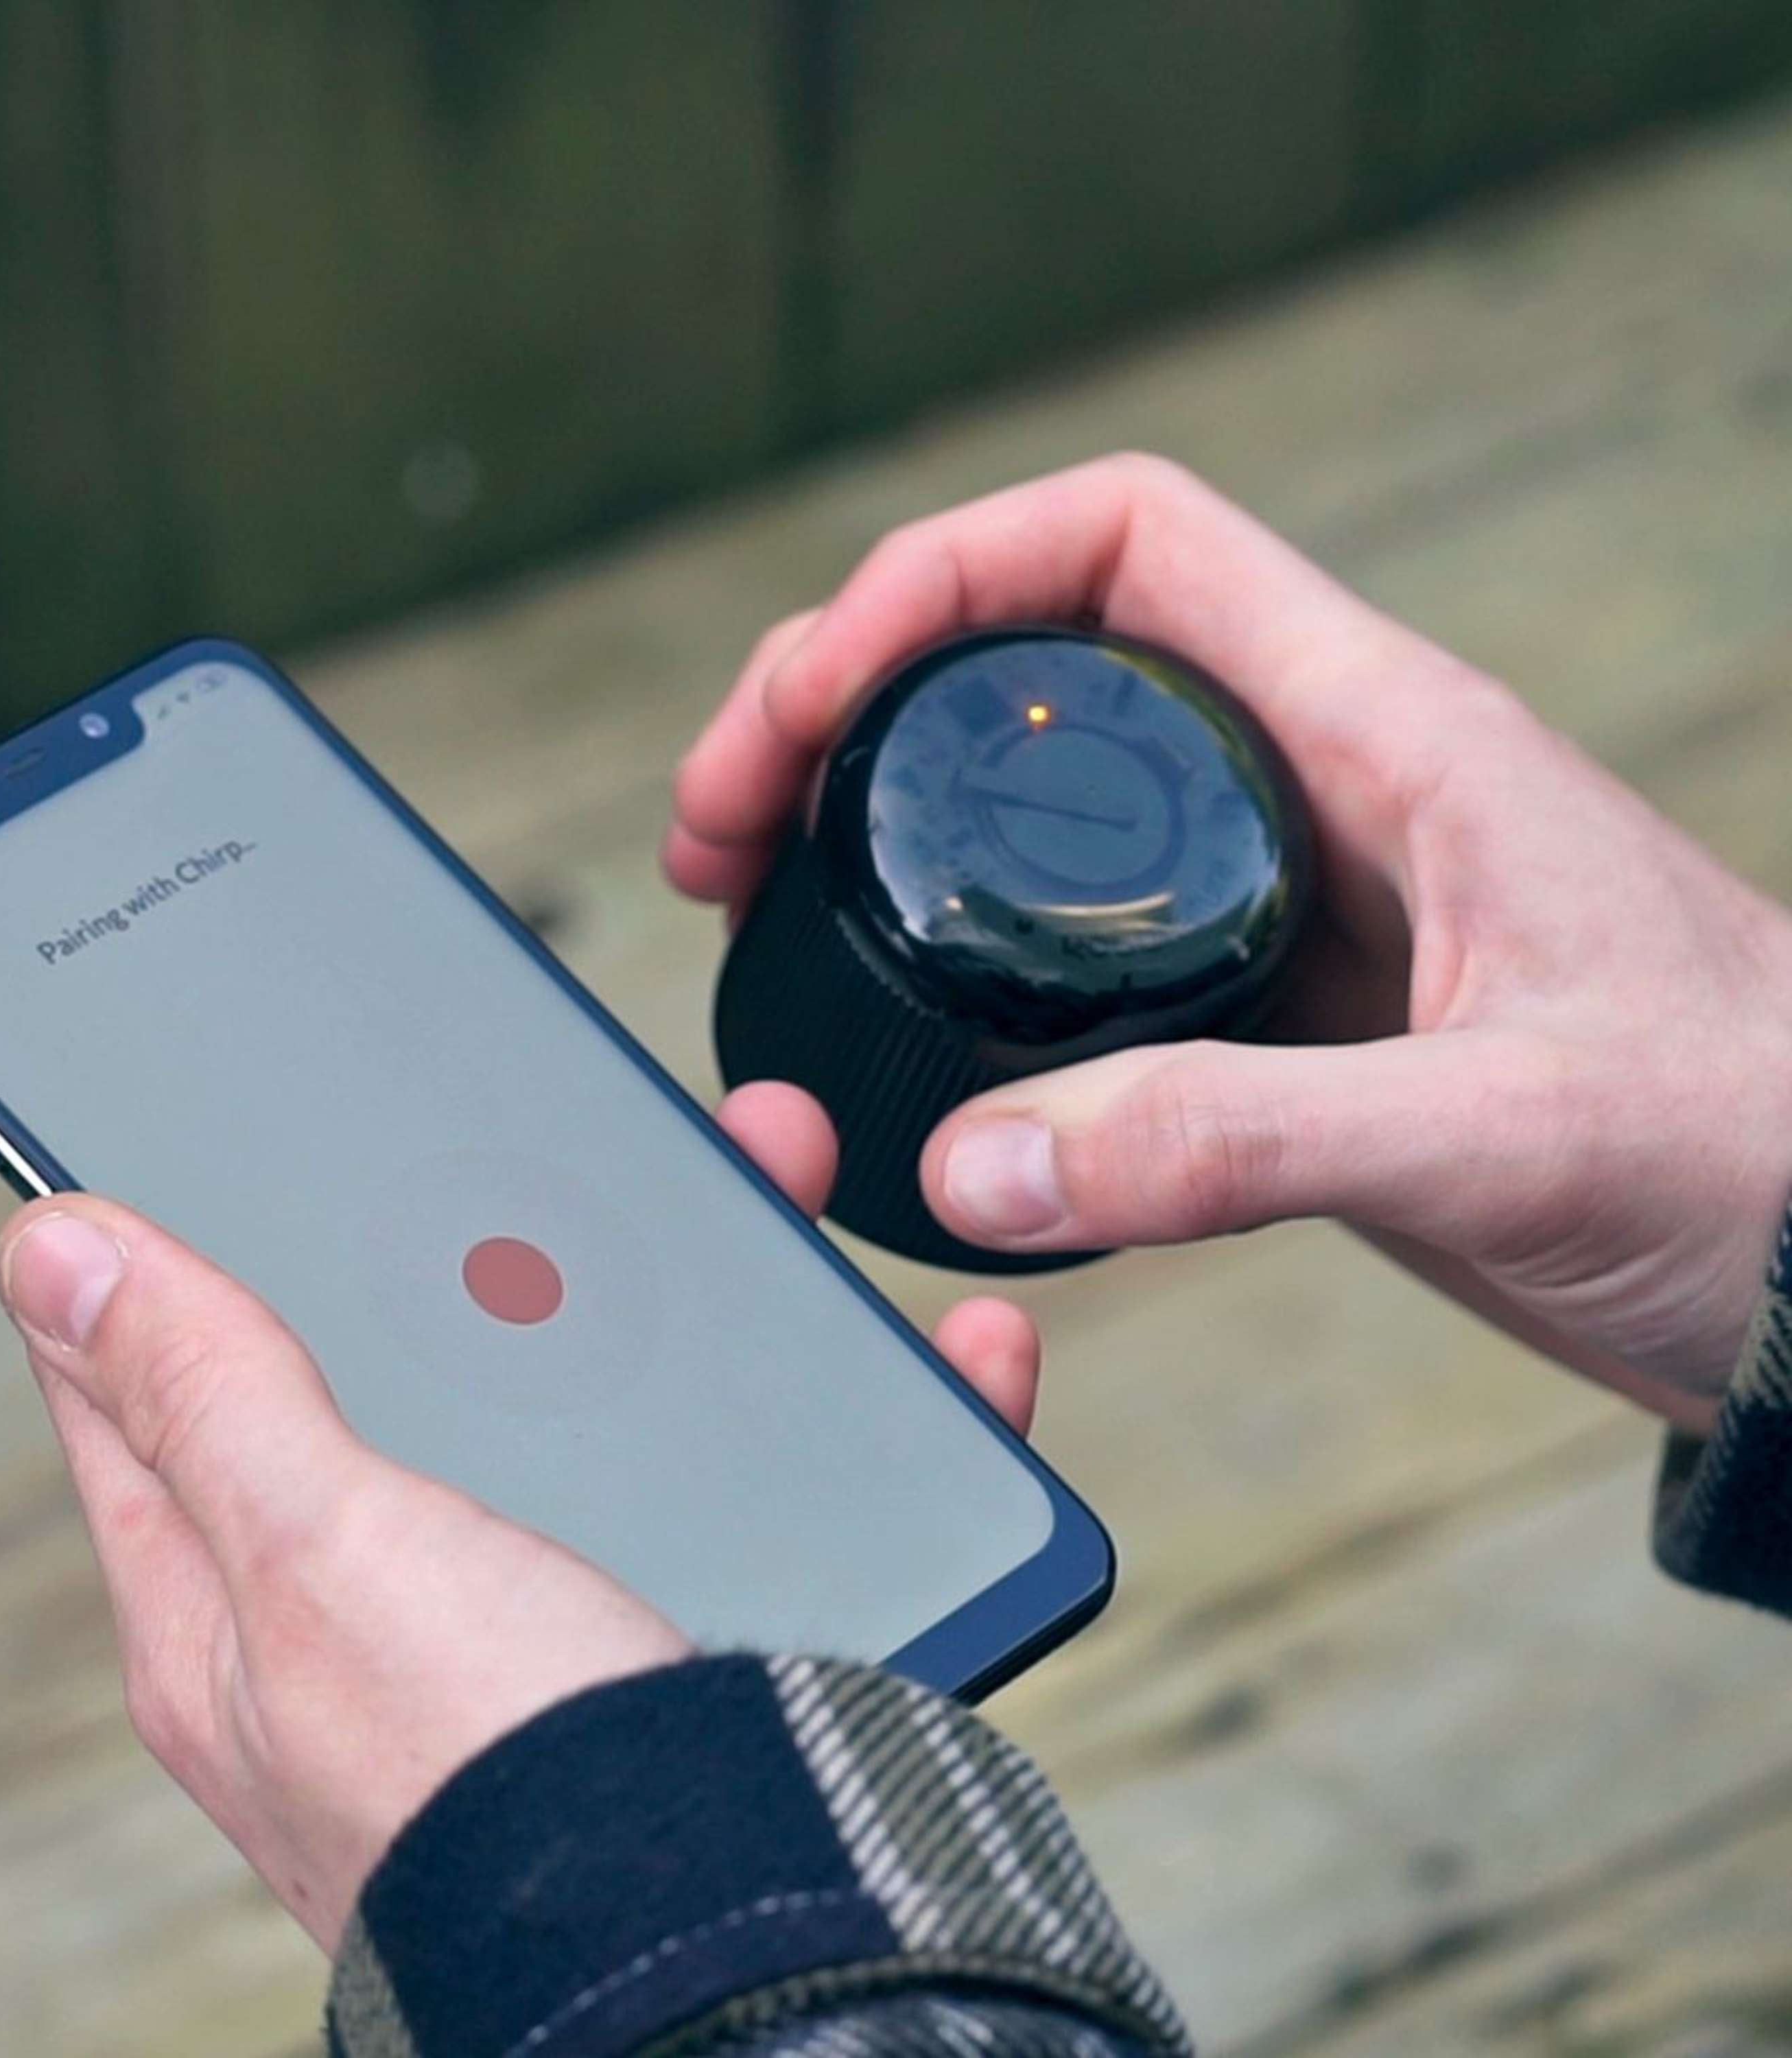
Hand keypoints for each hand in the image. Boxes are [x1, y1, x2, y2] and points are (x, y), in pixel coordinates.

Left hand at [0, 1086, 1038, 1951]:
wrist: (738, 1957)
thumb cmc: (503, 1791)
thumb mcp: (321, 1553)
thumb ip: (207, 1392)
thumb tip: (50, 1250)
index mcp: (248, 1604)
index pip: (151, 1395)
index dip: (152, 1267)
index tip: (183, 1151)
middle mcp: (386, 1608)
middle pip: (407, 1361)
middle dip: (472, 1230)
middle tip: (531, 1122)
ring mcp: (543, 1613)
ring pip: (598, 1393)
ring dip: (680, 1283)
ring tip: (758, 1170)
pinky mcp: (690, 1625)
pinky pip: (765, 1479)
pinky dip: (831, 1409)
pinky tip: (904, 1352)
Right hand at [668, 455, 1791, 1433]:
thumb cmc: (1750, 1156)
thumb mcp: (1498, 1130)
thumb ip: (1242, 1142)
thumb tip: (977, 1168)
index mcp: (1377, 734)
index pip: (1124, 542)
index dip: (948, 570)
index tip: (821, 685)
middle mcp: (1310, 795)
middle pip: (1027, 666)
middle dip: (844, 706)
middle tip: (719, 821)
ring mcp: (1281, 912)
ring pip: (1031, 812)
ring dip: (875, 830)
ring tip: (751, 899)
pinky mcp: (1270, 1028)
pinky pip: (1068, 956)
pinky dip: (951, 966)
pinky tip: (889, 1026)